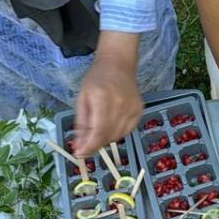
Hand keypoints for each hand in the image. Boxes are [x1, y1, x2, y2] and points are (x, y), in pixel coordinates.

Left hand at [71, 32, 142, 155]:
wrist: (118, 64)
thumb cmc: (96, 79)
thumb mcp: (82, 99)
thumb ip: (81, 125)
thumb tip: (79, 148)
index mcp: (103, 99)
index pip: (99, 132)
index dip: (90, 147)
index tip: (79, 154)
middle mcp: (121, 105)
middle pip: (109, 136)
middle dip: (95, 143)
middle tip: (85, 141)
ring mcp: (133, 109)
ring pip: (118, 136)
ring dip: (105, 138)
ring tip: (98, 128)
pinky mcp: (140, 111)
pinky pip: (127, 131)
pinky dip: (116, 133)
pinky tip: (110, 124)